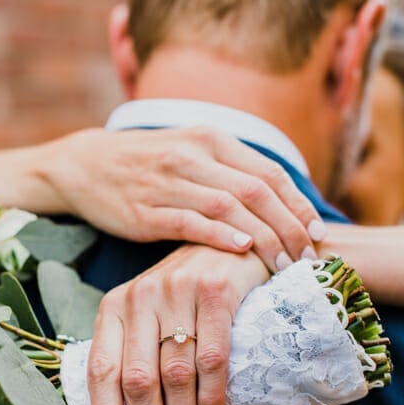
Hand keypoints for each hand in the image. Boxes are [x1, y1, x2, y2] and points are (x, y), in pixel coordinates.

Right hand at [46, 127, 326, 271]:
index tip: (318, 235)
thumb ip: (231, 171)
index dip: (299, 205)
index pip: (269, 173)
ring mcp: (167, 183)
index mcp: (211, 140)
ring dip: (263, 237)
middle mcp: (193, 156)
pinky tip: (243, 249)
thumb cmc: (148, 165)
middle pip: (257, 191)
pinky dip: (220, 235)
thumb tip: (282, 204)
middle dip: (289, 227)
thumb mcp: (191, 152)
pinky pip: (190, 222)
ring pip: (229, 207)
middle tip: (306, 258)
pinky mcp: (145, 211)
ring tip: (282, 264)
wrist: (85, 165)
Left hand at [87, 244, 268, 404]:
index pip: (100, 368)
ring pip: (174, 375)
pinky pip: (211, 360)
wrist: (229, 246)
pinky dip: (211, 398)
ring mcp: (177, 293)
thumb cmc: (184, 294)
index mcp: (114, 307)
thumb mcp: (147, 315)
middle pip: (137, 379)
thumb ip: (132, 356)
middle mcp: (140, 297)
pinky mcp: (214, 293)